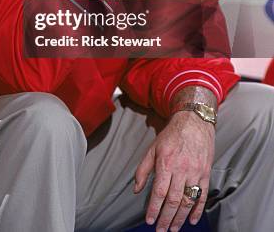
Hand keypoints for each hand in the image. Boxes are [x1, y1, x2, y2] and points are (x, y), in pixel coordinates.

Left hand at [134, 111, 214, 230]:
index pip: (159, 192)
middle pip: (174, 200)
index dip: (154, 208)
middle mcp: (181, 169)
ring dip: (180, 218)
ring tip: (173, 229)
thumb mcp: (153, 148)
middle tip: (161, 230)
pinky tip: (192, 220)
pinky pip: (202, 195)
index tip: (150, 220)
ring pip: (188, 201)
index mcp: (166, 163)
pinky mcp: (206, 173)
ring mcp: (195, 172)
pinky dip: (198, 210)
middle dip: (166, 218)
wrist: (194, 121)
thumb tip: (136, 189)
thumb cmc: (172, 135)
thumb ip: (143, 169)